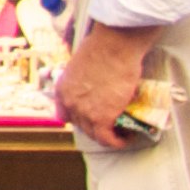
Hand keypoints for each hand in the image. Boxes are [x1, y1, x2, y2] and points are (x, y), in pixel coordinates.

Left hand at [55, 23, 149, 146]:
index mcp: (63, 88)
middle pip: (81, 126)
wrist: (114, 47)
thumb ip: (84, 77)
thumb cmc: (103, 47)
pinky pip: (108, 139)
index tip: (91, 117)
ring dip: (108, 136)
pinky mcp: (102, 118)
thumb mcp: (83, 63)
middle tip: (112, 125)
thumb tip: (95, 80)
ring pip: (94, 134)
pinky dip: (117, 142)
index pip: (65, 114)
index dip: (79, 118)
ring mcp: (84, 112)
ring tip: (122, 132)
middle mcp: (69, 102)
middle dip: (96, 127)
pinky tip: (127, 138)